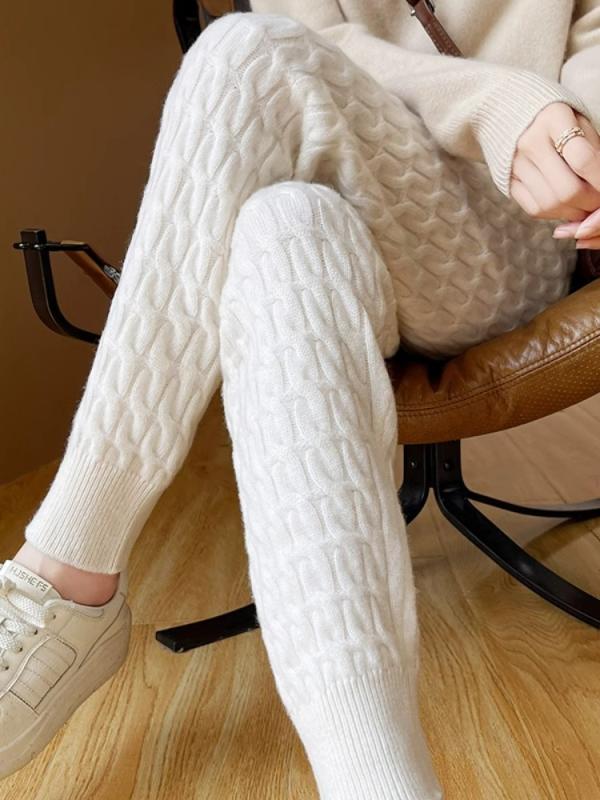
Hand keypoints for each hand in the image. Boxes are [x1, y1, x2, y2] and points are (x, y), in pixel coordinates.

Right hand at [509, 102, 599, 249]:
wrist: (510, 113)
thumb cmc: (556, 118)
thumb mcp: (579, 121)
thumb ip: (594, 150)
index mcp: (553, 119)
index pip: (583, 159)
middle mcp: (530, 142)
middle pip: (566, 189)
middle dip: (590, 202)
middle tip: (598, 201)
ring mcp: (515, 165)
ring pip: (551, 204)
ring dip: (574, 211)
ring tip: (584, 203)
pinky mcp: (508, 182)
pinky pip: (535, 209)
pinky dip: (555, 213)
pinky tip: (565, 205)